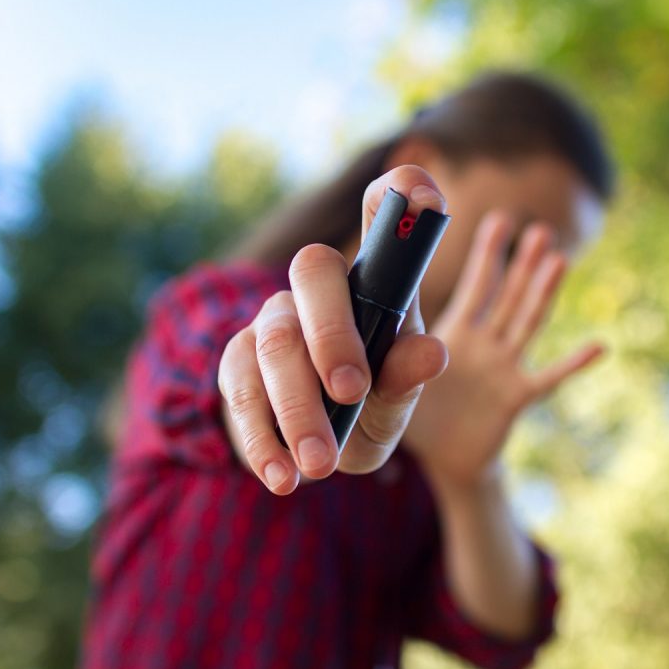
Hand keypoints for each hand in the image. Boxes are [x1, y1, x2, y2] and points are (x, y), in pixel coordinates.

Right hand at [218, 166, 449, 494]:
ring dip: (298, 406)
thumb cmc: (367, 411)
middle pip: (313, 266)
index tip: (420, 192)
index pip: (384, 217)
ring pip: (273, 339)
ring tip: (322, 464)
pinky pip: (238, 387)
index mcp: (375, 286)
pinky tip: (284, 476)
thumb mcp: (395, 404)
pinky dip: (262, 436)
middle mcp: (321, 291)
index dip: (400, 196)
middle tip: (352, 391)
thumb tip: (432, 353)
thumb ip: (408, 378)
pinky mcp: (236, 362)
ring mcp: (274, 321)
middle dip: (331, 330)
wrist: (313, 450)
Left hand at [403, 210, 604, 488]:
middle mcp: (485, 345)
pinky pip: (546, 380)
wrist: (443, 460)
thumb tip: (412, 338)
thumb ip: (402, 360)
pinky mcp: (514, 398)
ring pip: (525, 325)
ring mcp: (503, 368)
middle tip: (538, 230)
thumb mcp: (401, 380)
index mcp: (455, 334)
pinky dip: (571, 365)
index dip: (488, 255)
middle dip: (521, 264)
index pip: (475, 287)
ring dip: (542, 294)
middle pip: (507, 297)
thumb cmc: (420, 414)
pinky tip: (598, 347)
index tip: (498, 220)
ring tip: (558, 259)